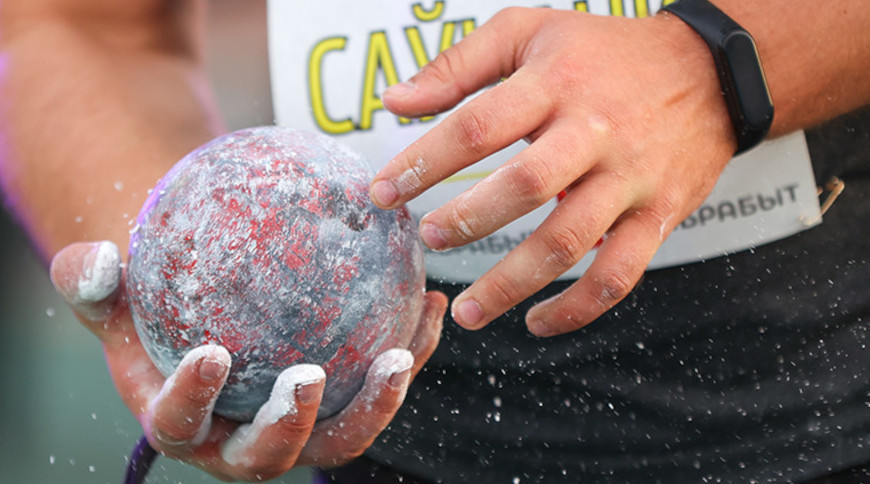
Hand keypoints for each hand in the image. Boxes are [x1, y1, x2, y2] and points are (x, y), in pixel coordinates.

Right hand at [50, 241, 445, 480]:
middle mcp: (242, 440)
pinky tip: (429, 300)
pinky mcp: (343, 403)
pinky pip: (380, 386)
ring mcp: (299, 427)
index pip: (181, 423)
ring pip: (343, 435)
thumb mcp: (111, 292)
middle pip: (272, 454)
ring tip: (400, 353)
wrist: (204, 314)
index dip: (194, 398)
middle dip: (292, 426)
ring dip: (376, 404)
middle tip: (310, 376)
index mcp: (183, 422)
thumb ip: (90, 282)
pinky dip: (410, 350)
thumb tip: (94, 262)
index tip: (211, 353)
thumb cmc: (150, 304)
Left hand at [370, 8, 736, 336]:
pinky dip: (578, 308)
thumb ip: (458, 65)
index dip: (423, 162)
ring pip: (569, 241)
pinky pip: (619, 273)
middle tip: (429, 239)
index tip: (383, 193)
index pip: (477, 126)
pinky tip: (537, 322)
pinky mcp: (658, 215)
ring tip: (470, 311)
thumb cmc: (604, 52)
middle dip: (469, 220)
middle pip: (524, 185)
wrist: (708, 71)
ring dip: (513, 283)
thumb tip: (394, 100)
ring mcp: (629, 178)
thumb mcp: (530, 32)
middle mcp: (594, 131)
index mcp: (554, 84)